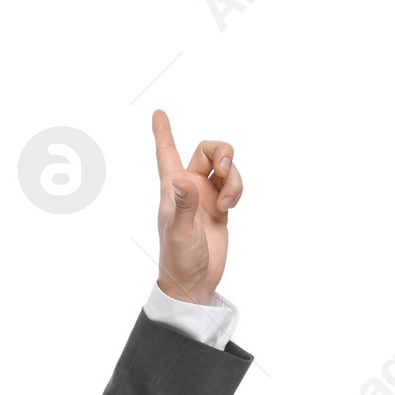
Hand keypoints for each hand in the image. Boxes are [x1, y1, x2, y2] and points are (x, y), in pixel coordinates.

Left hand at [151, 110, 241, 302]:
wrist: (194, 282)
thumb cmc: (178, 259)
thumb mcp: (179, 231)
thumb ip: (183, 204)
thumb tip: (183, 180)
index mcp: (172, 188)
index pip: (166, 153)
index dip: (163, 132)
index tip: (158, 112)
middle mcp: (189, 187)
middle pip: (208, 150)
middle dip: (222, 152)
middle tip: (224, 169)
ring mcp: (206, 197)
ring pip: (226, 168)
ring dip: (233, 180)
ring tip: (226, 205)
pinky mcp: (220, 208)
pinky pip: (233, 186)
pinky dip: (236, 191)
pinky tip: (228, 209)